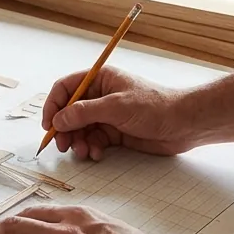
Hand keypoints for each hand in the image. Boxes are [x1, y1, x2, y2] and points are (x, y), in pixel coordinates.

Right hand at [43, 66, 200, 158]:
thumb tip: (59, 119)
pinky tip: (96, 154)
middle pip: (70, 111)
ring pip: (80, 128)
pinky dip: (91, 148)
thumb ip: (84, 112)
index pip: (65, 88)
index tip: (49, 125)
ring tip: (82, 152)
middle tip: (63, 145)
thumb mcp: (116, 107)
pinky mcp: (115, 132)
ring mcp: (108, 114)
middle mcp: (101, 95)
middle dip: (64, 129)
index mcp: (100, 79)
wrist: (185, 124)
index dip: (53, 105)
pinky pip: (94, 140)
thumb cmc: (155, 107)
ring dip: (77, 141)